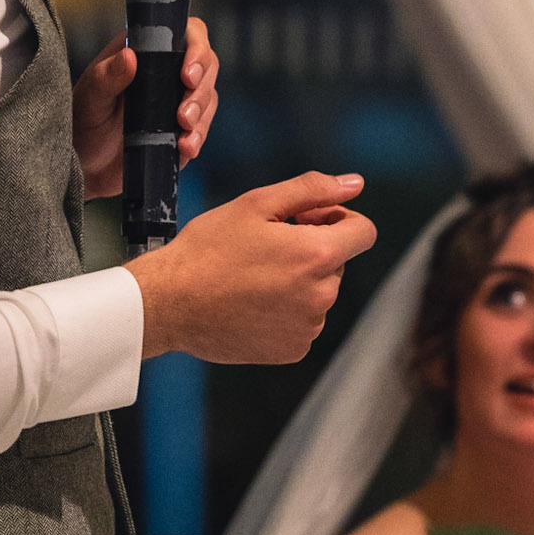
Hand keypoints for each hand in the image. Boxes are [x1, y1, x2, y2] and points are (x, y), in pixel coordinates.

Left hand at [71, 19, 218, 199]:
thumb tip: (129, 55)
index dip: (196, 48)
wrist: (83, 170)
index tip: (187, 74)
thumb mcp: (89, 99)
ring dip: (202, 115)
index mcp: (145, 52)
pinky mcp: (179, 132)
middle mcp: (165, 73)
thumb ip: (107, 77)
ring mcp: (174, 103)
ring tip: (184, 130)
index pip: (185, 34)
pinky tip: (186, 147)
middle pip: (206, 66)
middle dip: (201, 89)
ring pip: (208, 98)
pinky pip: (201, 130)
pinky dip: (198, 138)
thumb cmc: (80, 125)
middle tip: (184, 113)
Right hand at [128, 171, 375, 362]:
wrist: (170, 303)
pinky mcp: (292, 350)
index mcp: (318, 255)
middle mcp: (322, 296)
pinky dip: (285, 311)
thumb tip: (355, 183)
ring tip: (251, 277)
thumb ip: (312, 190)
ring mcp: (308, 327)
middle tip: (263, 248)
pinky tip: (250, 302)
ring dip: (297, 282)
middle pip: (336, 262)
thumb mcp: (257, 204)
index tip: (306, 220)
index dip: (338, 218)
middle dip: (310, 250)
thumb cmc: (208, 249)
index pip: (364, 232)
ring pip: (318, 293)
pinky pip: (302, 322)